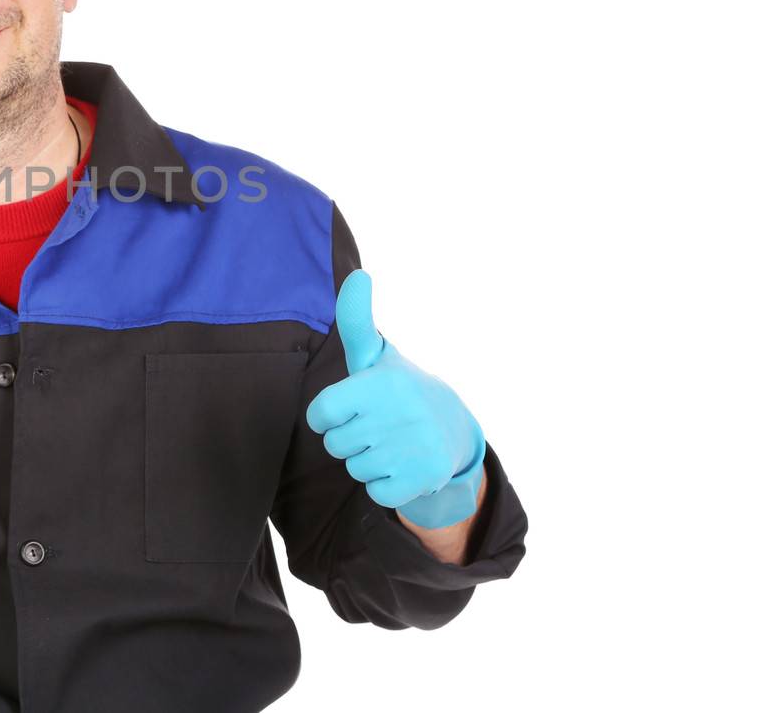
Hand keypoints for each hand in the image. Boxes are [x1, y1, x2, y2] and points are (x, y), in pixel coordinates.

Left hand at [305, 270, 485, 529]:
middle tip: (378, 425)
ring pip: (354, 469)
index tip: (352, 406)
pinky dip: (385, 486)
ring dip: (368, 462)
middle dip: (350, 439)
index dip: (329, 415)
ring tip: (392, 443)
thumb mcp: (374, 355)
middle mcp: (397, 413)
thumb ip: (355, 319)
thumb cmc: (395, 390)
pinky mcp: (423, 480)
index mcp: (378, 382)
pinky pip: (376, 494)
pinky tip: (403, 466)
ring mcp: (412, 448)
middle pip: (334, 445)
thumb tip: (357, 275)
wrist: (452, 429)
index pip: (319, 415)